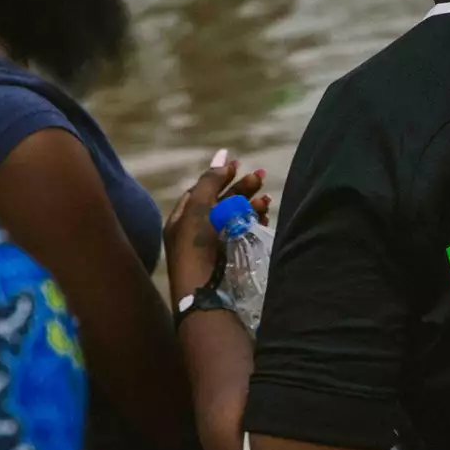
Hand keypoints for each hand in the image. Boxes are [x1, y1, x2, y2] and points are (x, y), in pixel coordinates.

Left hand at [165, 149, 269, 295]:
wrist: (206, 291)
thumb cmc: (196, 247)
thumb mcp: (198, 208)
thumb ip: (210, 181)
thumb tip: (222, 157)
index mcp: (182, 221)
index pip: (201, 191)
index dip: (219, 176)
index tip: (238, 164)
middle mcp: (198, 233)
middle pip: (222, 202)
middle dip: (241, 188)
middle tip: (261, 175)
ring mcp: (216, 246)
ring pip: (237, 218)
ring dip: (251, 205)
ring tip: (267, 198)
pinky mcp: (233, 258)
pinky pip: (246, 234)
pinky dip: (256, 223)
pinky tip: (266, 216)